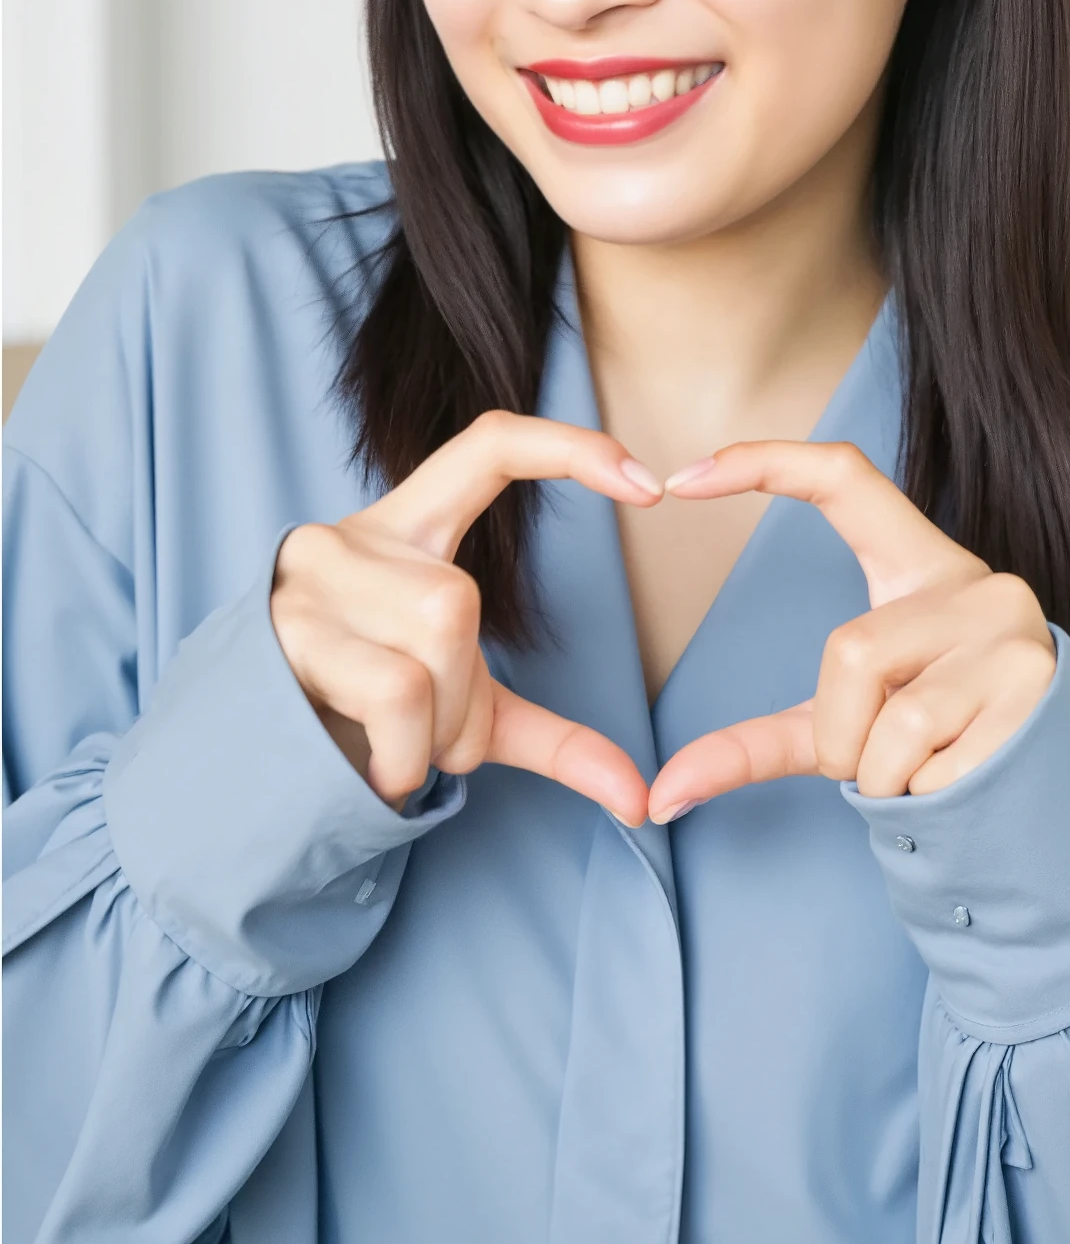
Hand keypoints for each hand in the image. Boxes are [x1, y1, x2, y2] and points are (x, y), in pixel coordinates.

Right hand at [270, 412, 661, 820]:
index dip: (568, 447)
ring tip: (394, 749)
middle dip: (462, 700)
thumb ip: (557, 741)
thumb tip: (640, 801)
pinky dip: (403, 754)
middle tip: (427, 738)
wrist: (247, 760)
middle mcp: (350, 535)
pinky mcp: (280, 630)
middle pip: (459, 605)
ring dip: (431, 733)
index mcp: (408, 526)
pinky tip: (370, 767)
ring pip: (430, 645)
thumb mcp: (468, 713)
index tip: (648, 485)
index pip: (491, 442)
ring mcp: (309, 580)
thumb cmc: (365, 714)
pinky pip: (393, 693)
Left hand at [647, 440, 1055, 822]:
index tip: (682, 476)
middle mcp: (979, 584)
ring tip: (929, 771)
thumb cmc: (936, 746)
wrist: (1057, 798)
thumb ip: (753, 745)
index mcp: (923, 567)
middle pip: (848, 651)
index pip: (846, 477)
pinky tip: (967, 782)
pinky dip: (928, 797)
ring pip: (894, 721)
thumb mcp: (843, 726)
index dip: (766, 462)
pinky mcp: (1041, 690)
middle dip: (844, 736)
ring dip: (885, 776)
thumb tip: (660, 798)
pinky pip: (936, 764)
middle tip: (881, 760)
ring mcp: (1015, 634)